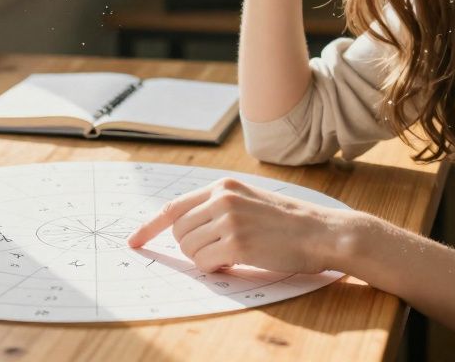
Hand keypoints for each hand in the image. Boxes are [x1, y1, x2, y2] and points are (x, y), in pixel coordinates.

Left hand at [126, 177, 350, 274]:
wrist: (320, 231)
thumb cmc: (288, 222)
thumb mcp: (249, 201)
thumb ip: (218, 207)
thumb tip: (183, 229)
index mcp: (223, 186)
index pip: (173, 206)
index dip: (149, 227)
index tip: (133, 241)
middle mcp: (222, 198)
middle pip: (178, 231)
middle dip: (190, 248)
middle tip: (217, 252)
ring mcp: (229, 219)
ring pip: (189, 249)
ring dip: (204, 259)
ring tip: (231, 255)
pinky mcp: (237, 243)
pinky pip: (204, 263)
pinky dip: (214, 269)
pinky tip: (235, 262)